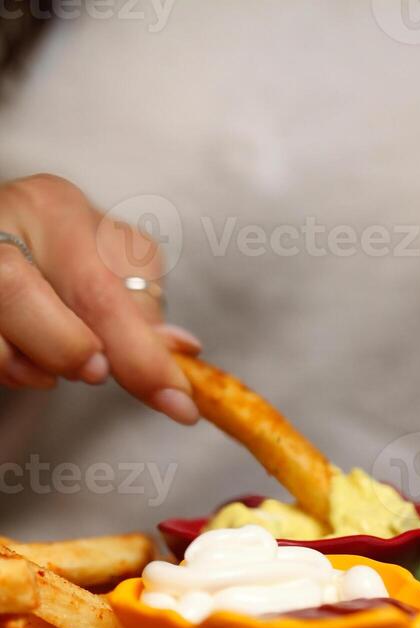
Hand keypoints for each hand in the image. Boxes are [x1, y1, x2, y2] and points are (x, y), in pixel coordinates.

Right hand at [0, 173, 200, 423]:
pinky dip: (7, 368)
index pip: (99, 288)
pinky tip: (29, 366)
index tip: (178, 402)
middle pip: (16, 290)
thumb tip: (176, 350)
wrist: (16, 244)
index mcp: (55, 208)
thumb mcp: (117, 265)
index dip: (142, 356)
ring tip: (59, 369)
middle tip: (98, 372)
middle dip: (67, 348)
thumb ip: (144, 307)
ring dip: (30, 362)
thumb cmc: (70, 259)